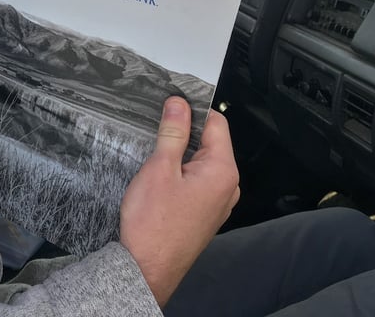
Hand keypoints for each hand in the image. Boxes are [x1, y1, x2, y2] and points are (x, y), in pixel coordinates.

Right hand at [119, 97, 239, 306]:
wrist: (147, 268)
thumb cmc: (154, 224)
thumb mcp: (160, 168)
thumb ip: (173, 133)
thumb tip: (179, 105)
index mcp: (222, 172)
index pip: (216, 123)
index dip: (193, 110)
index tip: (170, 104)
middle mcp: (227, 187)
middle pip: (210, 143)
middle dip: (184, 133)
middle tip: (156, 131)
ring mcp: (217, 203)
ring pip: (201, 163)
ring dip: (180, 154)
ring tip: (154, 156)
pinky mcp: (204, 214)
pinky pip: (197, 182)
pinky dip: (180, 173)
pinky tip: (159, 178)